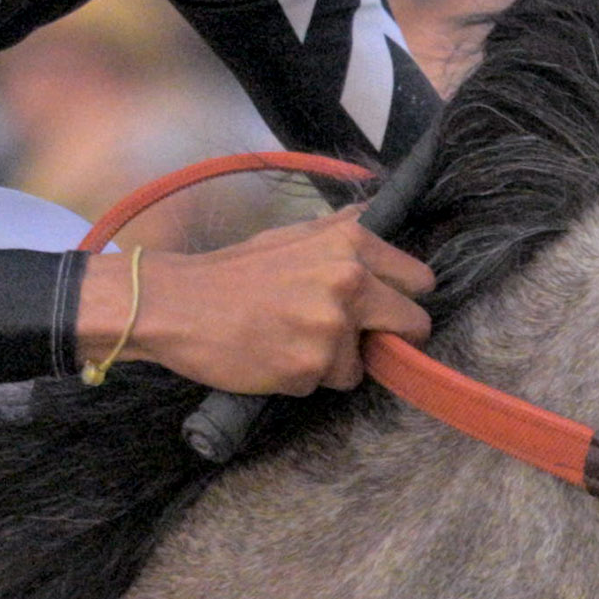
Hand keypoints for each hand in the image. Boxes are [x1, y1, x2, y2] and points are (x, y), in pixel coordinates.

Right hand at [124, 212, 427, 394]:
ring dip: (337, 361)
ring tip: (293, 341)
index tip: (389, 310)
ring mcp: (333, 326)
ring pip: (365, 362)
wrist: (179, 305)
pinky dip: (307, 377)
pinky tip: (276, 356)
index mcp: (351, 243)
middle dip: (391, 337)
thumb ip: (340, 232)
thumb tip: (375, 216)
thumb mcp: (293, 234)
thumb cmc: (234, 271)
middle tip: (359, 339)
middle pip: (413, 325)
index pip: (419, 281)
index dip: (404, 299)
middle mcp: (350, 280)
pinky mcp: (312, 367)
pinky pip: (329, 383)